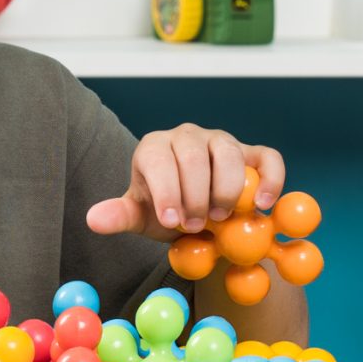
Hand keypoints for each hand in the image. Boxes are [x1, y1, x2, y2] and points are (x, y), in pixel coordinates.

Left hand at [86, 124, 284, 239]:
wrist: (196, 216)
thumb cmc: (165, 213)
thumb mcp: (140, 217)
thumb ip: (119, 216)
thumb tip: (93, 218)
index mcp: (154, 147)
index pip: (158, 158)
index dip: (166, 191)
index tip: (172, 221)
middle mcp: (187, 135)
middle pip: (193, 154)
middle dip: (195, 196)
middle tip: (195, 226)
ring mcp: (221, 141)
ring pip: (228, 152)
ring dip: (226, 190)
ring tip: (221, 218)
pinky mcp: (251, 152)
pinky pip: (267, 158)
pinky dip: (269, 180)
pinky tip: (261, 205)